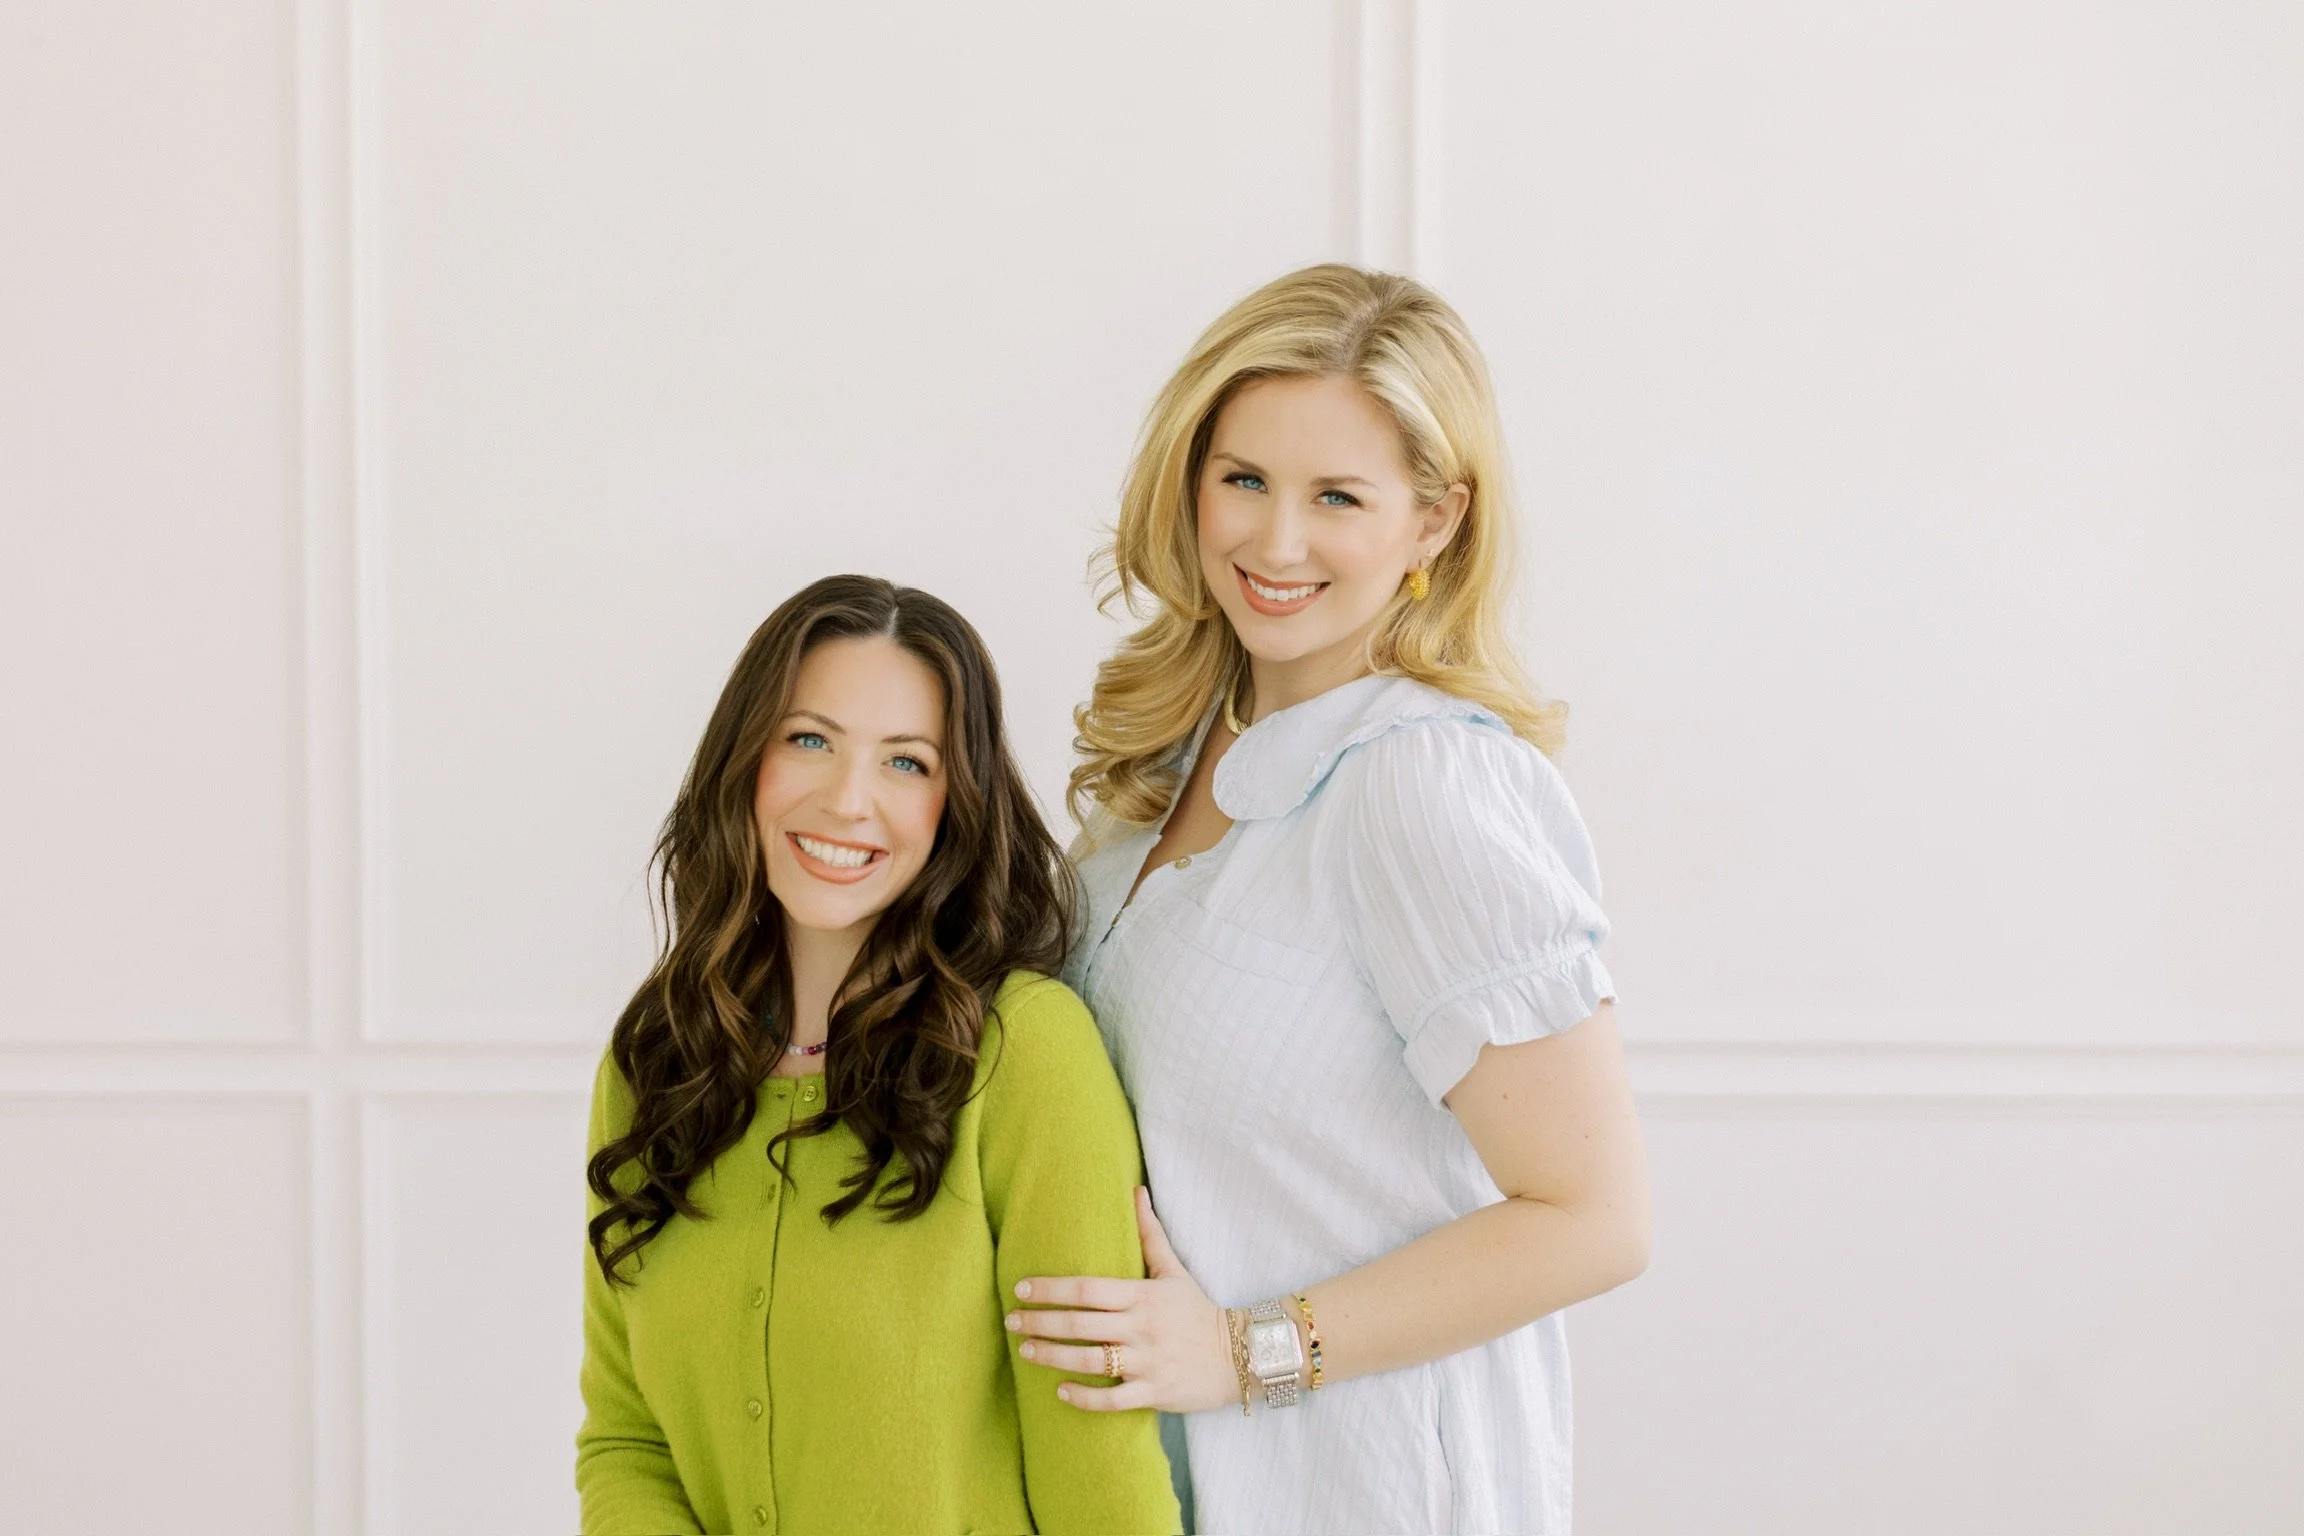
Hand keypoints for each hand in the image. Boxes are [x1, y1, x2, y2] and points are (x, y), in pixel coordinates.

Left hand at [1006, 1187, 1237, 1412]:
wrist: (1239, 1356)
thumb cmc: (1197, 1311)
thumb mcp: (1174, 1270)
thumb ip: (1150, 1233)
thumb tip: (1136, 1190)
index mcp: (1142, 1295)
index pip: (1088, 1289)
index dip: (1051, 1288)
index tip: (1021, 1289)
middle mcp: (1141, 1328)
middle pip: (1080, 1325)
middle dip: (1040, 1323)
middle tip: (1010, 1322)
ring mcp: (1147, 1362)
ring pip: (1090, 1362)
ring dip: (1052, 1356)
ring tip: (1025, 1351)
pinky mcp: (1154, 1393)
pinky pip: (1112, 1399)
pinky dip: (1083, 1397)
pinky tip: (1060, 1390)